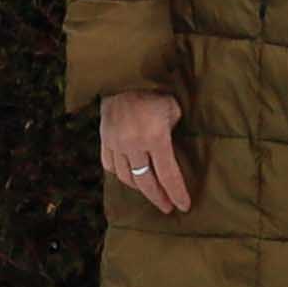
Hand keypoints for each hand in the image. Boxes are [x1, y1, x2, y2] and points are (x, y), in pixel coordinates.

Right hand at [97, 90, 194, 216]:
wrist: (123, 78)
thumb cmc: (156, 92)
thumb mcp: (174, 110)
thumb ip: (173, 132)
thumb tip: (172, 150)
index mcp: (155, 138)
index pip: (168, 174)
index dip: (176, 192)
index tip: (183, 206)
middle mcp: (133, 145)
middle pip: (146, 181)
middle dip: (159, 197)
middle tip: (167, 208)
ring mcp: (116, 144)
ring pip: (127, 177)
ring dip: (140, 189)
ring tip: (151, 194)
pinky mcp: (104, 140)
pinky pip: (110, 165)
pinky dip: (121, 175)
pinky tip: (129, 179)